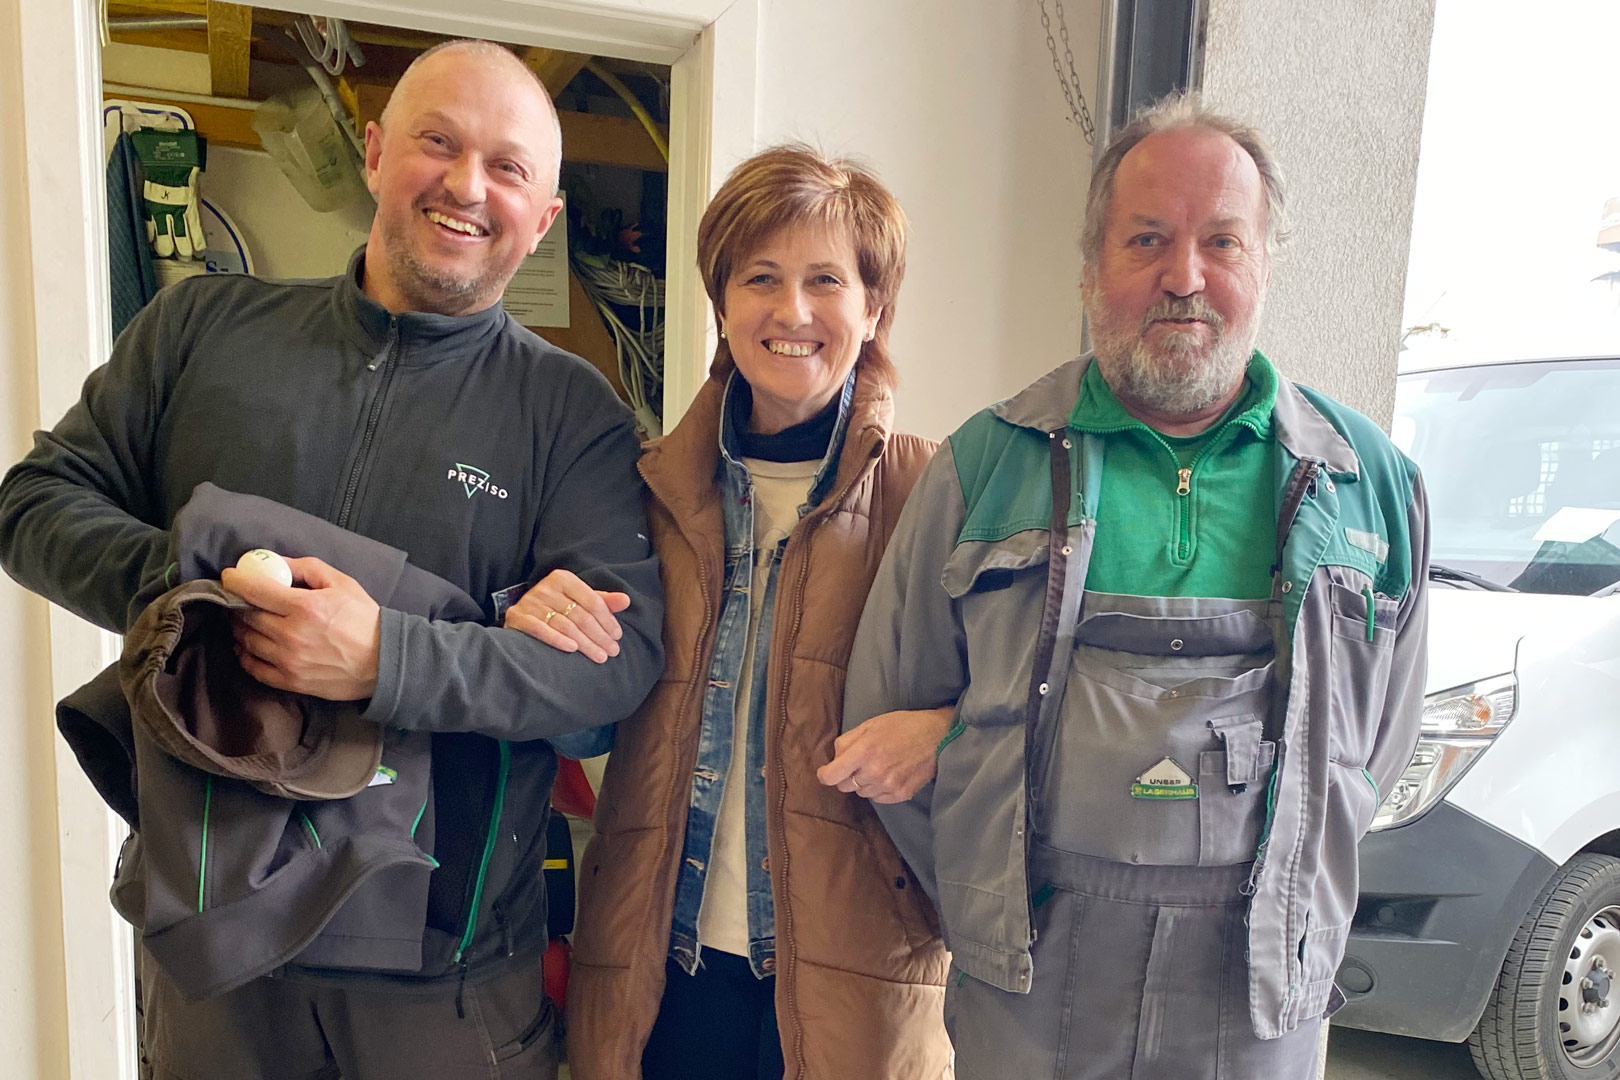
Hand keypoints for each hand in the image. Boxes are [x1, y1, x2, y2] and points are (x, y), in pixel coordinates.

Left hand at [222, 556, 380, 699]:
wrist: (384, 661)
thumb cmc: (364, 619)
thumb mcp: (341, 583)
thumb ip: (306, 568)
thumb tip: (276, 564)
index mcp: (305, 607)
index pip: (255, 591)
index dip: (236, 581)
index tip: (229, 576)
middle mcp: (291, 634)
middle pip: (246, 617)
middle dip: (238, 604)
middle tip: (239, 599)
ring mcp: (288, 661)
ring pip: (246, 641)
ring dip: (240, 628)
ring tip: (245, 621)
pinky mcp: (290, 681)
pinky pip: (254, 668)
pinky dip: (244, 655)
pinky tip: (247, 646)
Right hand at [504, 568, 628, 663]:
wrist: (522, 615)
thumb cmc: (558, 607)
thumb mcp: (580, 600)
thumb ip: (602, 600)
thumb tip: (626, 600)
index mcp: (563, 578)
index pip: (592, 600)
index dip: (607, 619)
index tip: (617, 636)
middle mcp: (545, 587)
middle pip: (579, 615)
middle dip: (599, 635)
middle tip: (612, 651)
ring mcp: (530, 602)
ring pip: (564, 625)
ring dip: (585, 643)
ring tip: (599, 656)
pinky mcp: (517, 617)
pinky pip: (540, 630)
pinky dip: (557, 640)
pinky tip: (572, 649)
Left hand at [816, 706, 954, 803]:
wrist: (938, 736)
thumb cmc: (903, 726)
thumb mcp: (871, 724)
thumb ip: (847, 741)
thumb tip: (834, 759)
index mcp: (864, 751)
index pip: (831, 776)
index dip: (824, 774)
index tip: (826, 771)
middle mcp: (874, 772)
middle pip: (844, 786)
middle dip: (846, 775)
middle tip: (859, 762)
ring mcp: (888, 785)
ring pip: (861, 793)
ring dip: (864, 782)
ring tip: (879, 765)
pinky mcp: (901, 794)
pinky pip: (878, 798)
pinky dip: (878, 789)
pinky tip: (889, 774)